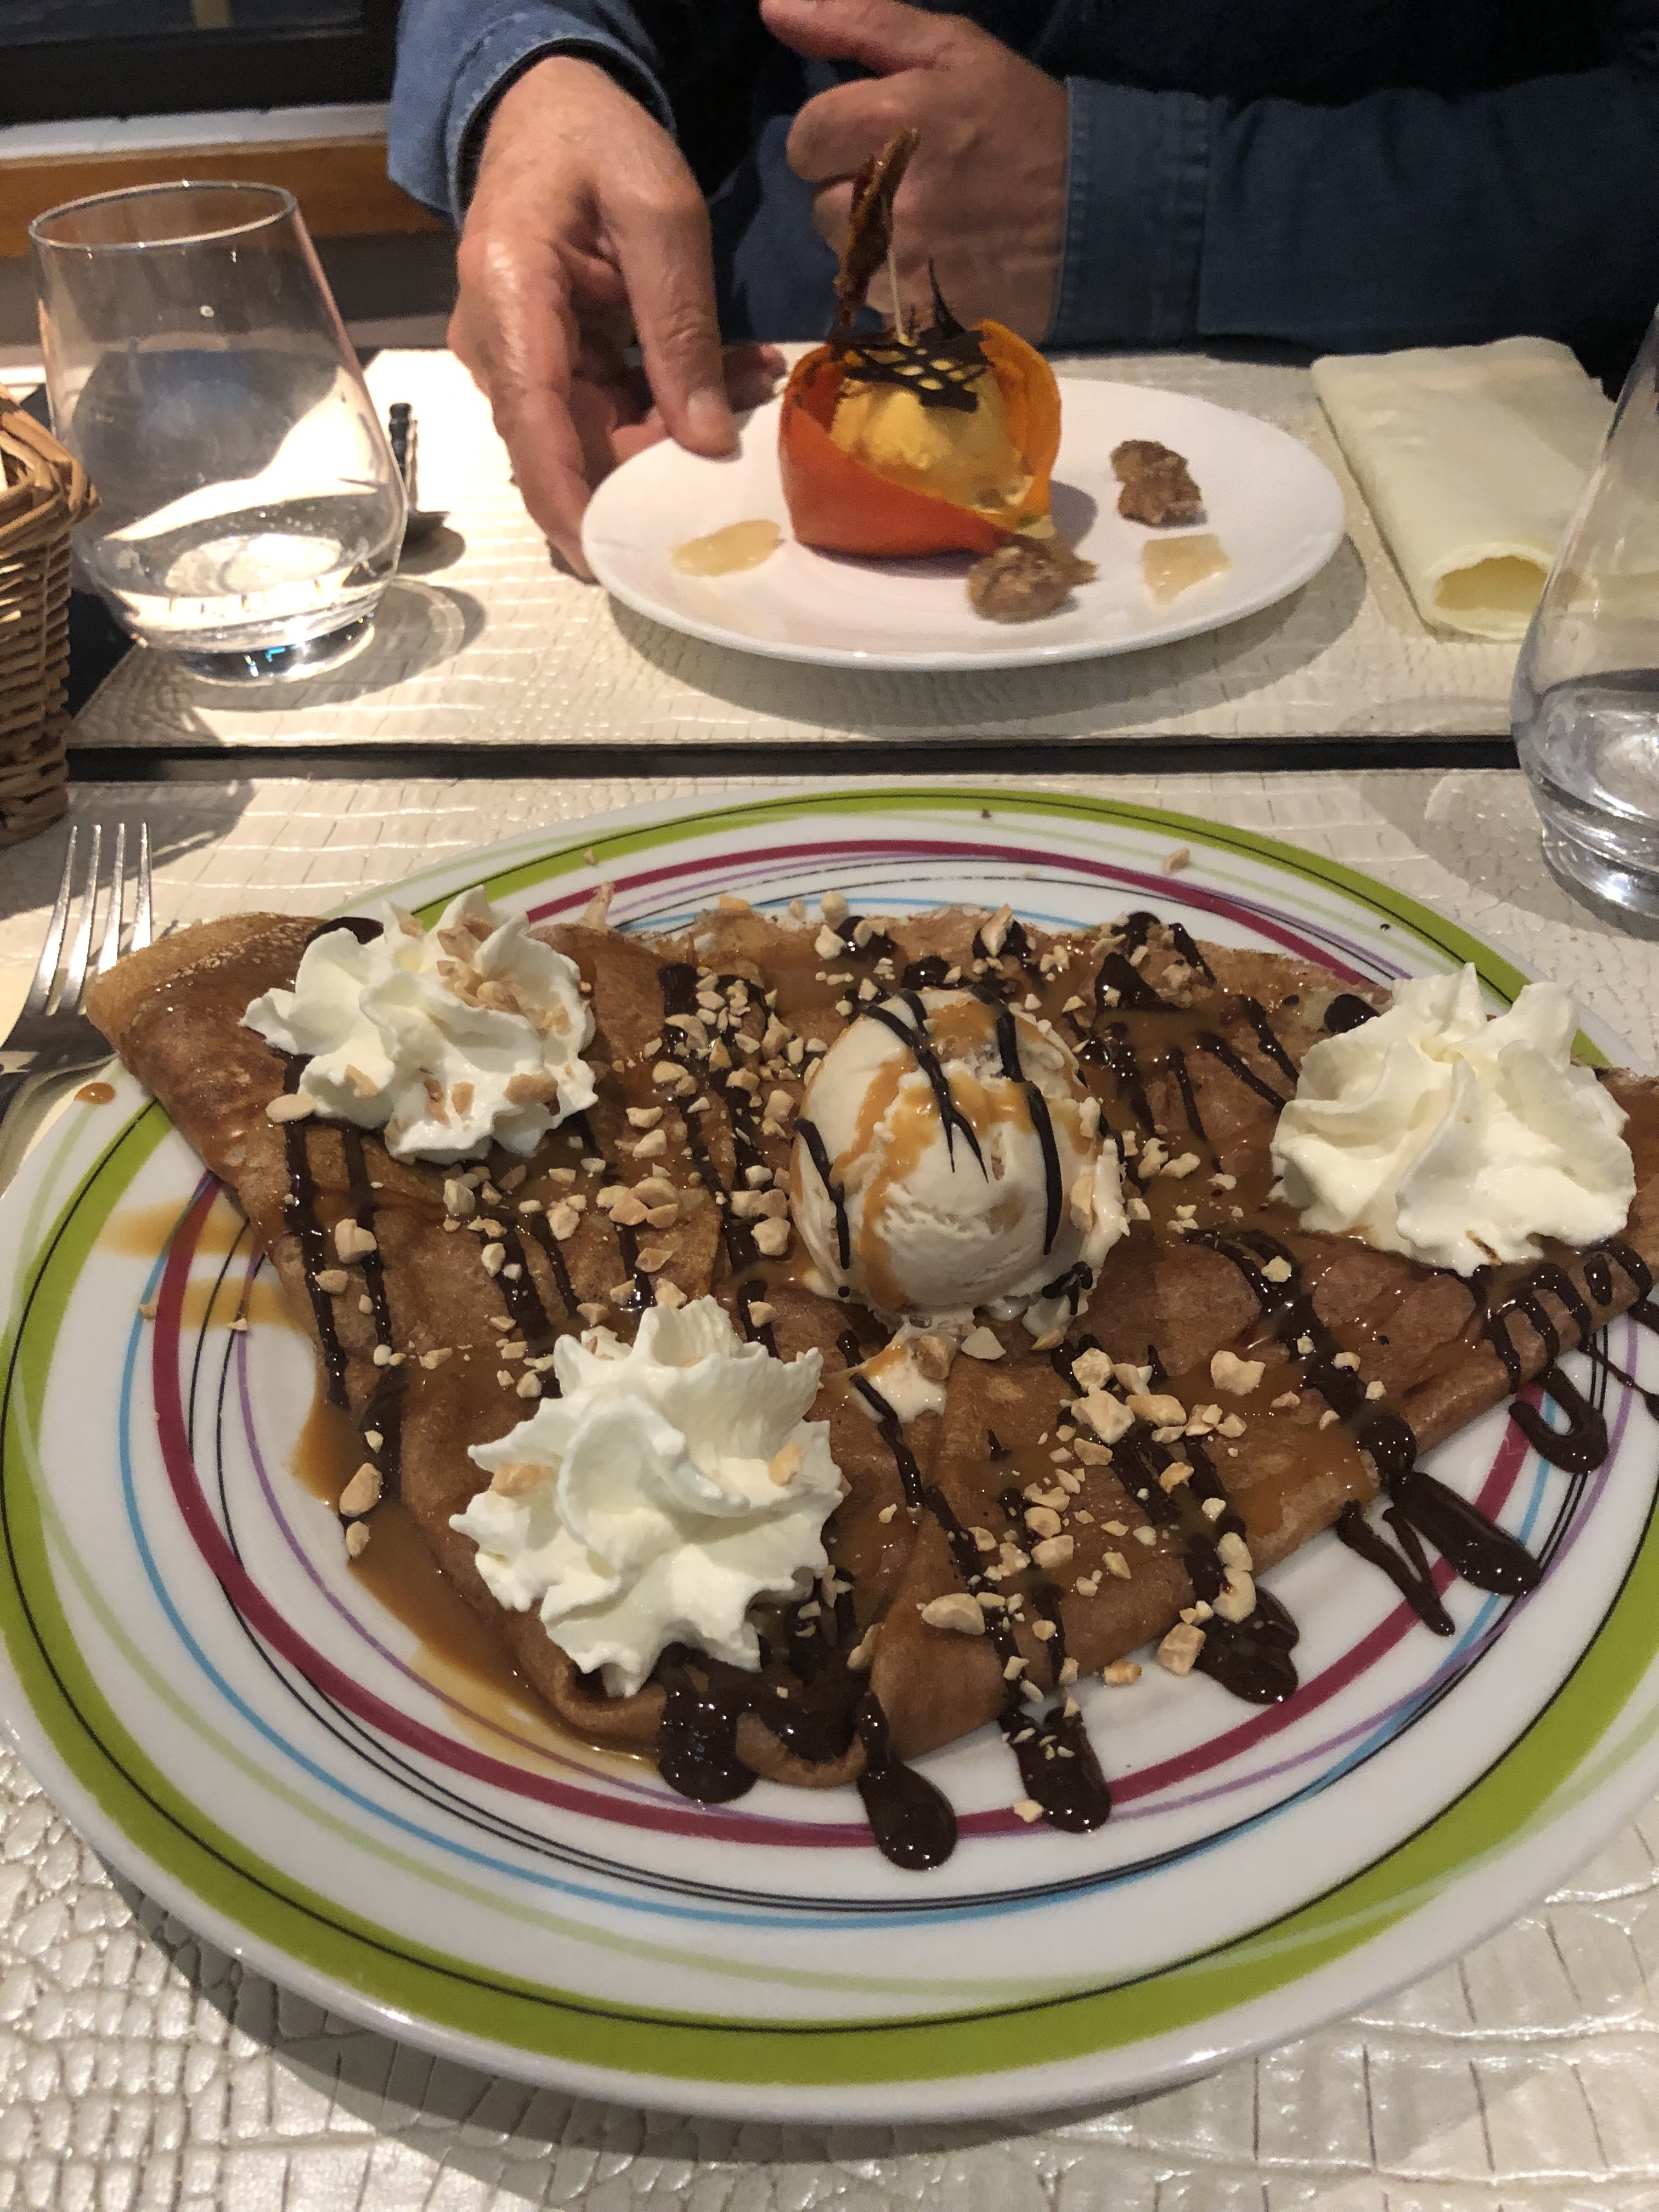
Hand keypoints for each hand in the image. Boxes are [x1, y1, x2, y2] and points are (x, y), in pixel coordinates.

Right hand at [450, 55, 782, 575]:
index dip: (570, 505)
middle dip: (656, 462)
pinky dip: (667, 404)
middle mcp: (496, 343)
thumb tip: (705, 441)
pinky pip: (606, 413)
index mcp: (510, 296)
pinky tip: (731, 374)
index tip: (608, 563)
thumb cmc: (596, 143)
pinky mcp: (548, 366)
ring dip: (674, 429)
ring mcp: (518, 360)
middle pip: (569, 447)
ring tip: (750, 380)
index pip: (533, 425)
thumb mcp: (661, 215)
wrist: (548, 108)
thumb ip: (680, 328)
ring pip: (595, 438)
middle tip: (741, 430)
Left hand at [763, 0, 1067, 340]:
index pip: (805, 139)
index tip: (876, 138)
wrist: (1098, 214)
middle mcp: (890, 198)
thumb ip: (856, 22)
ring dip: (873, 241)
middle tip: (911, 183)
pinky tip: (939, 263)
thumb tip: (772, 6)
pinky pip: (875, 300)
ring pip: (845, 255)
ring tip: (927, 224)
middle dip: (855, 191)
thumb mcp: (951, 49)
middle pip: (820, 203)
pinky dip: (898, 284)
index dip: (835, 138)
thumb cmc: (1021, 121)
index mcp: (890, 121)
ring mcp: (905, 264)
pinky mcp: (922, 313)